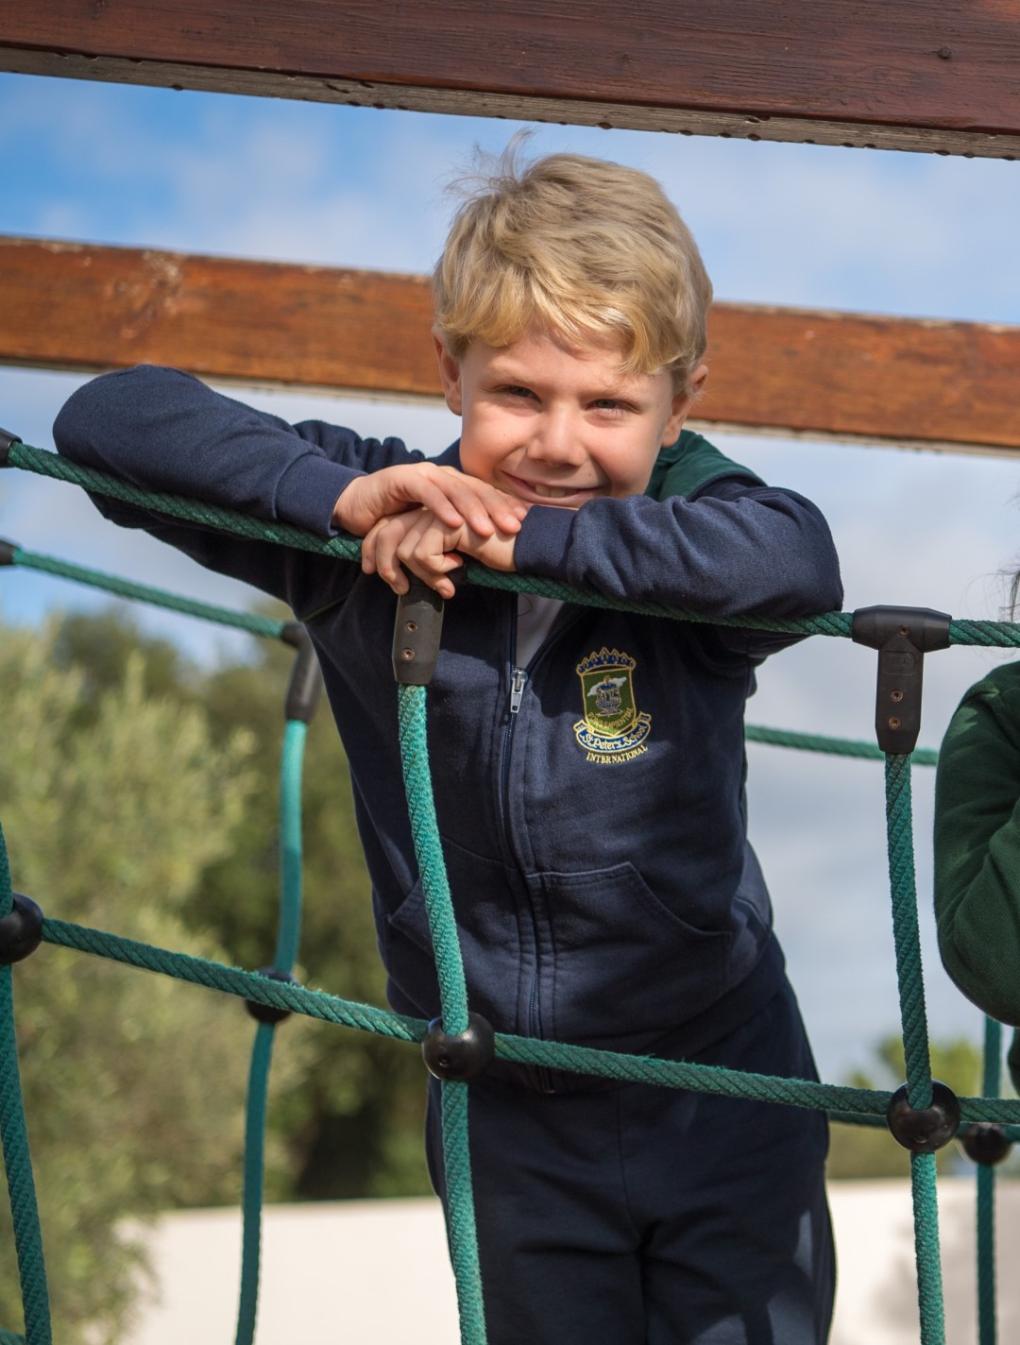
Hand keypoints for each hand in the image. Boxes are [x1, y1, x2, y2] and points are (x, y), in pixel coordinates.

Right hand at [333, 462, 526, 538]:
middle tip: (514, 527)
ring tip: (487, 530)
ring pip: (454, 490)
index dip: (504, 506)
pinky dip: (441, 508)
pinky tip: (454, 523)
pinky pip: (427, 493)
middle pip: (476, 490)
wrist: (357, 506)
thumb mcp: (432, 528)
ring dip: (473, 511)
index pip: (484, 494)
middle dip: (497, 508)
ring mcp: (423, 475)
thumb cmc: (397, 520)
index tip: (524, 524)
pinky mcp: (403, 479)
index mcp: (452, 485)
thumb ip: (454, 535)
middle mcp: (442, 476)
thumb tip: (481, 555)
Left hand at [361, 507, 519, 598]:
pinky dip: (436, 571)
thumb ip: (432, 557)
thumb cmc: (495, 553)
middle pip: (386, 535)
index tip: (382, 577)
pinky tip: (458, 567)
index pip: (388, 528)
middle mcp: (431, 509)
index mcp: (430, 513)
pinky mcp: (448, 524)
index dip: (377, 552)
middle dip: (386, 566)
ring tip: (444, 584)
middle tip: (400, 588)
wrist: (525, 546)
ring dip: (421, 575)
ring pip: (404, 550)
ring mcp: (439, 513)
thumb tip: (406, 576)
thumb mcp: (454, 556)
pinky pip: (422, 555)